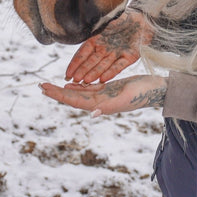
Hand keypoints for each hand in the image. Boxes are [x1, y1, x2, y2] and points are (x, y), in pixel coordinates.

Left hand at [40, 74, 165, 117]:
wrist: (156, 90)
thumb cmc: (143, 92)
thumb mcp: (126, 98)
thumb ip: (110, 107)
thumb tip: (93, 113)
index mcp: (101, 105)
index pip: (74, 100)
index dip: (59, 95)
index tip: (45, 88)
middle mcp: (100, 102)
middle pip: (73, 97)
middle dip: (56, 92)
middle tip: (40, 85)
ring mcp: (104, 96)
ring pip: (79, 93)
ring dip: (64, 90)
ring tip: (49, 85)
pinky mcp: (108, 89)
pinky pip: (89, 89)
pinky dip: (77, 86)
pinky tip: (70, 83)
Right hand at [65, 8, 151, 83]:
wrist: (144, 19)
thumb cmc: (124, 16)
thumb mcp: (107, 18)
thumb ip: (95, 24)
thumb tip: (79, 23)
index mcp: (97, 39)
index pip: (83, 53)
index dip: (75, 63)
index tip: (67, 73)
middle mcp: (105, 49)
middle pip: (91, 62)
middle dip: (82, 71)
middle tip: (73, 81)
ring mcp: (116, 54)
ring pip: (103, 66)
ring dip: (94, 73)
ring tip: (85, 82)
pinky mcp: (129, 57)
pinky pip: (119, 66)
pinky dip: (111, 72)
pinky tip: (102, 79)